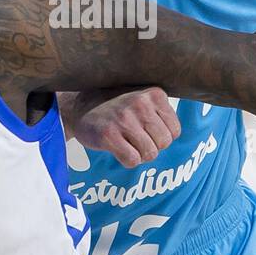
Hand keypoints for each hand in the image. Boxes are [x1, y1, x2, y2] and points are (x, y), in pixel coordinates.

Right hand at [62, 86, 180, 167]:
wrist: (79, 107)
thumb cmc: (116, 106)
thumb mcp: (142, 97)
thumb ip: (161, 110)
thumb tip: (177, 134)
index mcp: (154, 94)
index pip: (175, 131)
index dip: (161, 136)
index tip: (146, 131)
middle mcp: (140, 103)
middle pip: (163, 144)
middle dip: (151, 146)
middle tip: (135, 139)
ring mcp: (124, 119)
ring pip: (150, 154)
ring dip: (139, 154)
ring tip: (126, 142)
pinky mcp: (109, 135)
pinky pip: (132, 160)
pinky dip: (127, 160)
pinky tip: (117, 148)